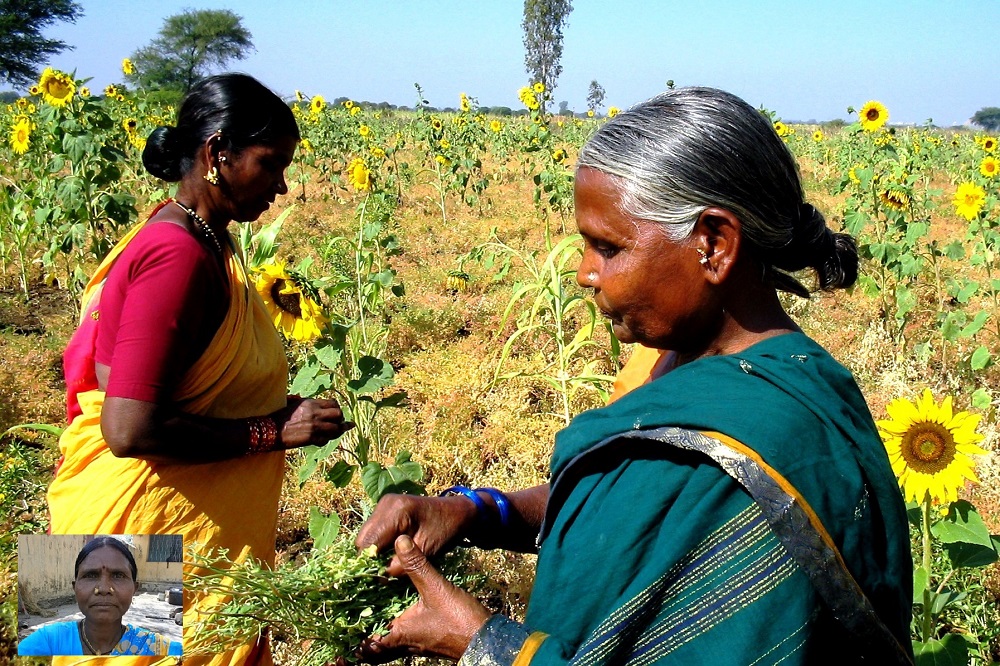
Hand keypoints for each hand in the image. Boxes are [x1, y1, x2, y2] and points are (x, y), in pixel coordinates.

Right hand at [270, 397, 353, 448]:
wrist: (269, 430)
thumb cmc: (278, 416)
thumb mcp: (292, 403)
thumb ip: (304, 402)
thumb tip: (306, 401)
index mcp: (310, 403)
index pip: (333, 403)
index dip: (337, 409)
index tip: (335, 413)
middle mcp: (314, 413)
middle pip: (338, 415)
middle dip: (340, 420)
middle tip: (338, 423)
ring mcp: (313, 426)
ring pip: (336, 429)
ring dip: (336, 432)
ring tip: (334, 433)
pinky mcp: (310, 438)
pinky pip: (325, 440)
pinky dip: (325, 440)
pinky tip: (321, 440)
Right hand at [356, 494, 476, 576]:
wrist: (456, 512)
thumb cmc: (445, 531)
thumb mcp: (426, 551)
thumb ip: (401, 565)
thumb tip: (378, 577)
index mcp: (397, 511)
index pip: (369, 543)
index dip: (371, 563)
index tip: (381, 578)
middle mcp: (385, 503)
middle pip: (363, 539)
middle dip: (371, 558)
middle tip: (387, 571)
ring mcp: (384, 504)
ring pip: (366, 536)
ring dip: (375, 551)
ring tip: (391, 562)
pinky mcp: (385, 508)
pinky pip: (373, 531)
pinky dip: (379, 544)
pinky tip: (393, 551)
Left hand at [358, 535, 489, 661]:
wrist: (487, 639)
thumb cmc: (459, 619)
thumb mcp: (436, 588)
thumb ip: (416, 564)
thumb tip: (399, 542)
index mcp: (398, 634)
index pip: (365, 644)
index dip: (350, 638)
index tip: (338, 625)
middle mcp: (403, 644)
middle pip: (373, 652)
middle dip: (360, 642)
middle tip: (349, 626)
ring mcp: (415, 645)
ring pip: (387, 646)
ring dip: (376, 635)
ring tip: (368, 617)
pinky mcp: (426, 641)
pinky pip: (401, 640)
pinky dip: (393, 630)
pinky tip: (397, 613)